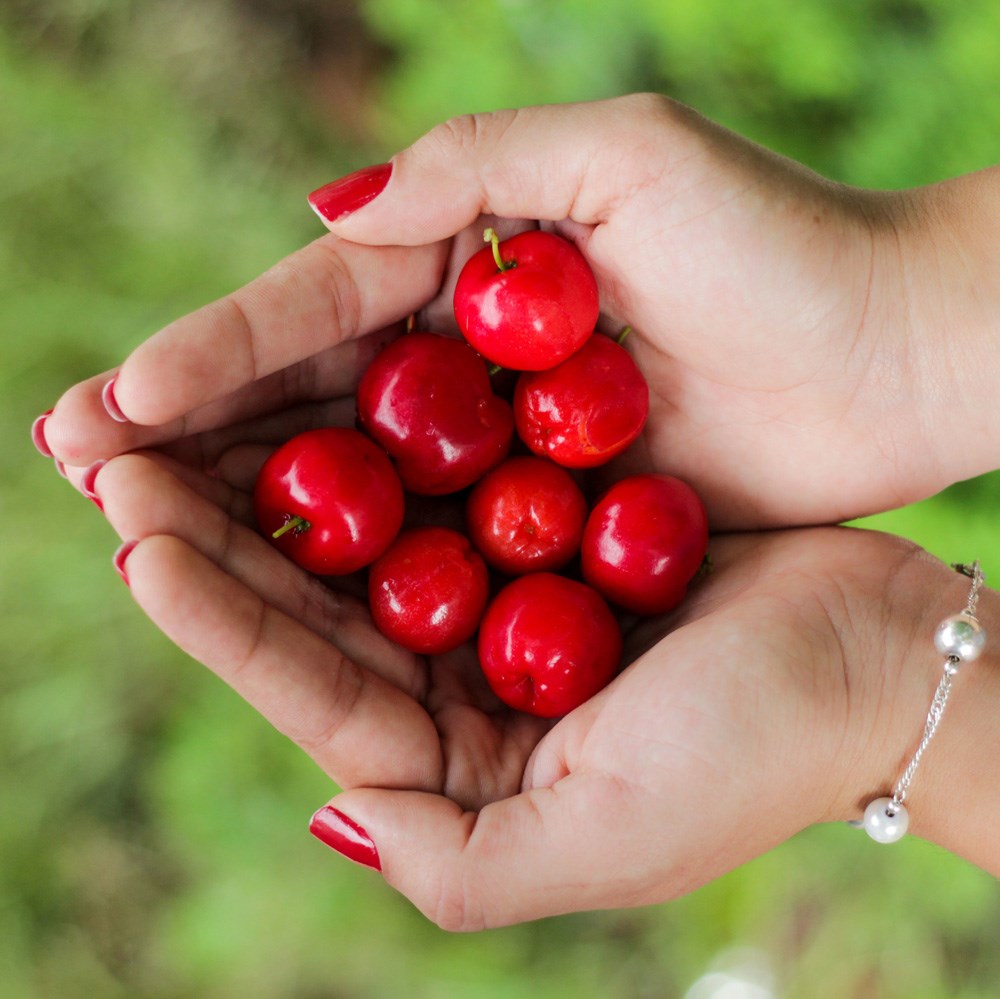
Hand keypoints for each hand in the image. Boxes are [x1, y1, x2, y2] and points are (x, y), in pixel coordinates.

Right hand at [42, 94, 997, 528]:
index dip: (212, 352)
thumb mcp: (622, 161)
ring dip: (247, 499)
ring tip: (135, 524)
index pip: (316, 306)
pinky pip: (431, 540)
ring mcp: (500, 441)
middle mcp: (469, 354)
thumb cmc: (782, 247)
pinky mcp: (546, 511)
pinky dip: (354, 561)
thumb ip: (477, 171)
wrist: (896, 355)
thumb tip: (332, 209)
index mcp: (474, 263)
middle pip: (309, 395)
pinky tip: (274, 586)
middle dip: (194, 429)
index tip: (116, 401)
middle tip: (77, 463)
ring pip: (351, 475)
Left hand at [76, 449, 999, 926]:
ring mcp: (502, 592)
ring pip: (365, 530)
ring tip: (180, 416)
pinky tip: (314, 384)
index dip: (222, 621)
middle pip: (318, 601)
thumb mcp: (600, 844)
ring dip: (277, 476)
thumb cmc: (752, 754)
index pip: (314, 688)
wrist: (876, 658)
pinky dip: (380, 434)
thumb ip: (458, 866)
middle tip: (118, 462)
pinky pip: (444, 474)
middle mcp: (466, 676)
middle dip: (217, 534)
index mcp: (460, 761)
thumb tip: (333, 813)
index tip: (139, 546)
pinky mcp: (545, 522)